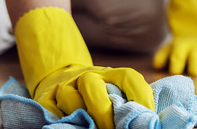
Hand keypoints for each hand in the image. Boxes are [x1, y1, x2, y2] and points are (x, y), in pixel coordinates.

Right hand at [16, 7, 153, 128]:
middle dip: (103, 111)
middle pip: (92, 85)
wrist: (60, 80)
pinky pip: (52, 110)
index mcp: (110, 74)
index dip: (140, 95)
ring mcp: (64, 86)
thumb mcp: (113, 91)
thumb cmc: (96, 94)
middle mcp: (86, 76)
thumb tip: (150, 120)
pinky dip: (62, 120)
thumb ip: (127, 102)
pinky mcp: (46, 98)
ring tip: (91, 128)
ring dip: (82, 116)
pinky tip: (74, 126)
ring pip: (69, 97)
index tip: (147, 115)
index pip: (128, 76)